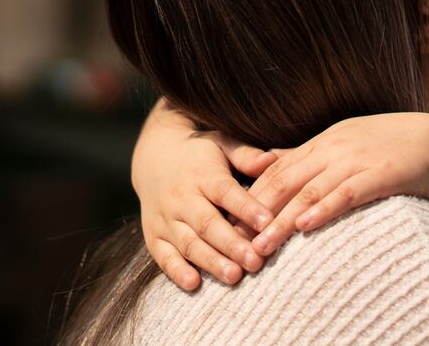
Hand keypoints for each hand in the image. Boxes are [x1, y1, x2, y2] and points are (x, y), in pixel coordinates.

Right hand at [132, 102, 278, 289]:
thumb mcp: (223, 144)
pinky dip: (176, 271)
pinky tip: (194, 284)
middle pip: (207, 223)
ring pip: (188, 243)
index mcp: (203, 175)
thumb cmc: (201, 154)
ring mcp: (166, 218)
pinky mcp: (154, 235)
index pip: (226, 192)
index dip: (247, 208)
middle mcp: (182, 197)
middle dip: (232, 245)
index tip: (269, 223)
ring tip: (234, 276)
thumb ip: (247, 156)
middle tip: (255, 261)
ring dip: (210, 262)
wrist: (155, 157)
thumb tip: (274, 160)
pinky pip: (163, 255)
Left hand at [245, 112, 428, 256]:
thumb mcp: (341, 143)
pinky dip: (324, 209)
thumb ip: (305, 155)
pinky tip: (306, 225)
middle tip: (235, 241)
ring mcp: (355, 160)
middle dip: (257, 213)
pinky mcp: (379, 174)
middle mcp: (333, 149)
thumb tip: (266, 161)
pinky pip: (347, 193)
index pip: (276, 171)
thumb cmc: (386, 146)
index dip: (250, 198)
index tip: (230, 223)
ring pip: (310, 192)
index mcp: (321, 143)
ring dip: (282, 221)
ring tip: (262, 245)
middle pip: (285, 182)